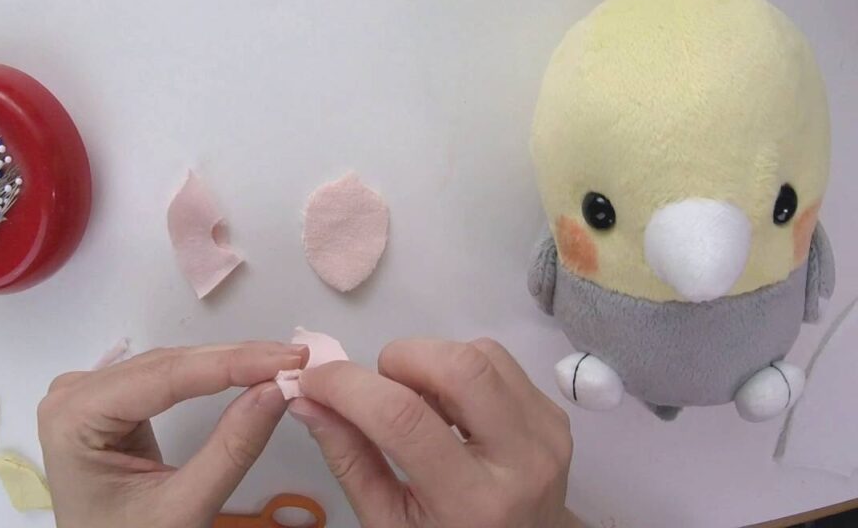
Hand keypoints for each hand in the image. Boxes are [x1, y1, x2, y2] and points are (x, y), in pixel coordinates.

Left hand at [38, 342, 306, 527]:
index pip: (165, 376)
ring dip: (226, 364)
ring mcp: (87, 394)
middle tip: (296, 359)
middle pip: (167, 365)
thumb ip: (231, 448)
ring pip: (170, 366)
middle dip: (235, 361)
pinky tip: (243, 369)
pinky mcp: (108, 401)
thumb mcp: (183, 507)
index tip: (288, 358)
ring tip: (278, 363)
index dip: (232, 363)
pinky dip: (208, 375)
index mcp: (75, 417)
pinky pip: (164, 378)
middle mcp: (73, 393)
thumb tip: (278, 389)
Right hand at [290, 338, 580, 527]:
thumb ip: (349, 459)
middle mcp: (522, 461)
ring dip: (432, 363)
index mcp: (473, 503)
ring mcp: (547, 433)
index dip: (349, 387)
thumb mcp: (389, 522)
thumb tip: (308, 399)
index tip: (316, 379)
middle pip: (459, 366)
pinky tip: (450, 407)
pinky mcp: (555, 414)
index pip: (405, 420)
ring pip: (480, 353)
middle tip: (378, 389)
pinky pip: (499, 361)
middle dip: (401, 359)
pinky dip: (460, 369)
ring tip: (417, 403)